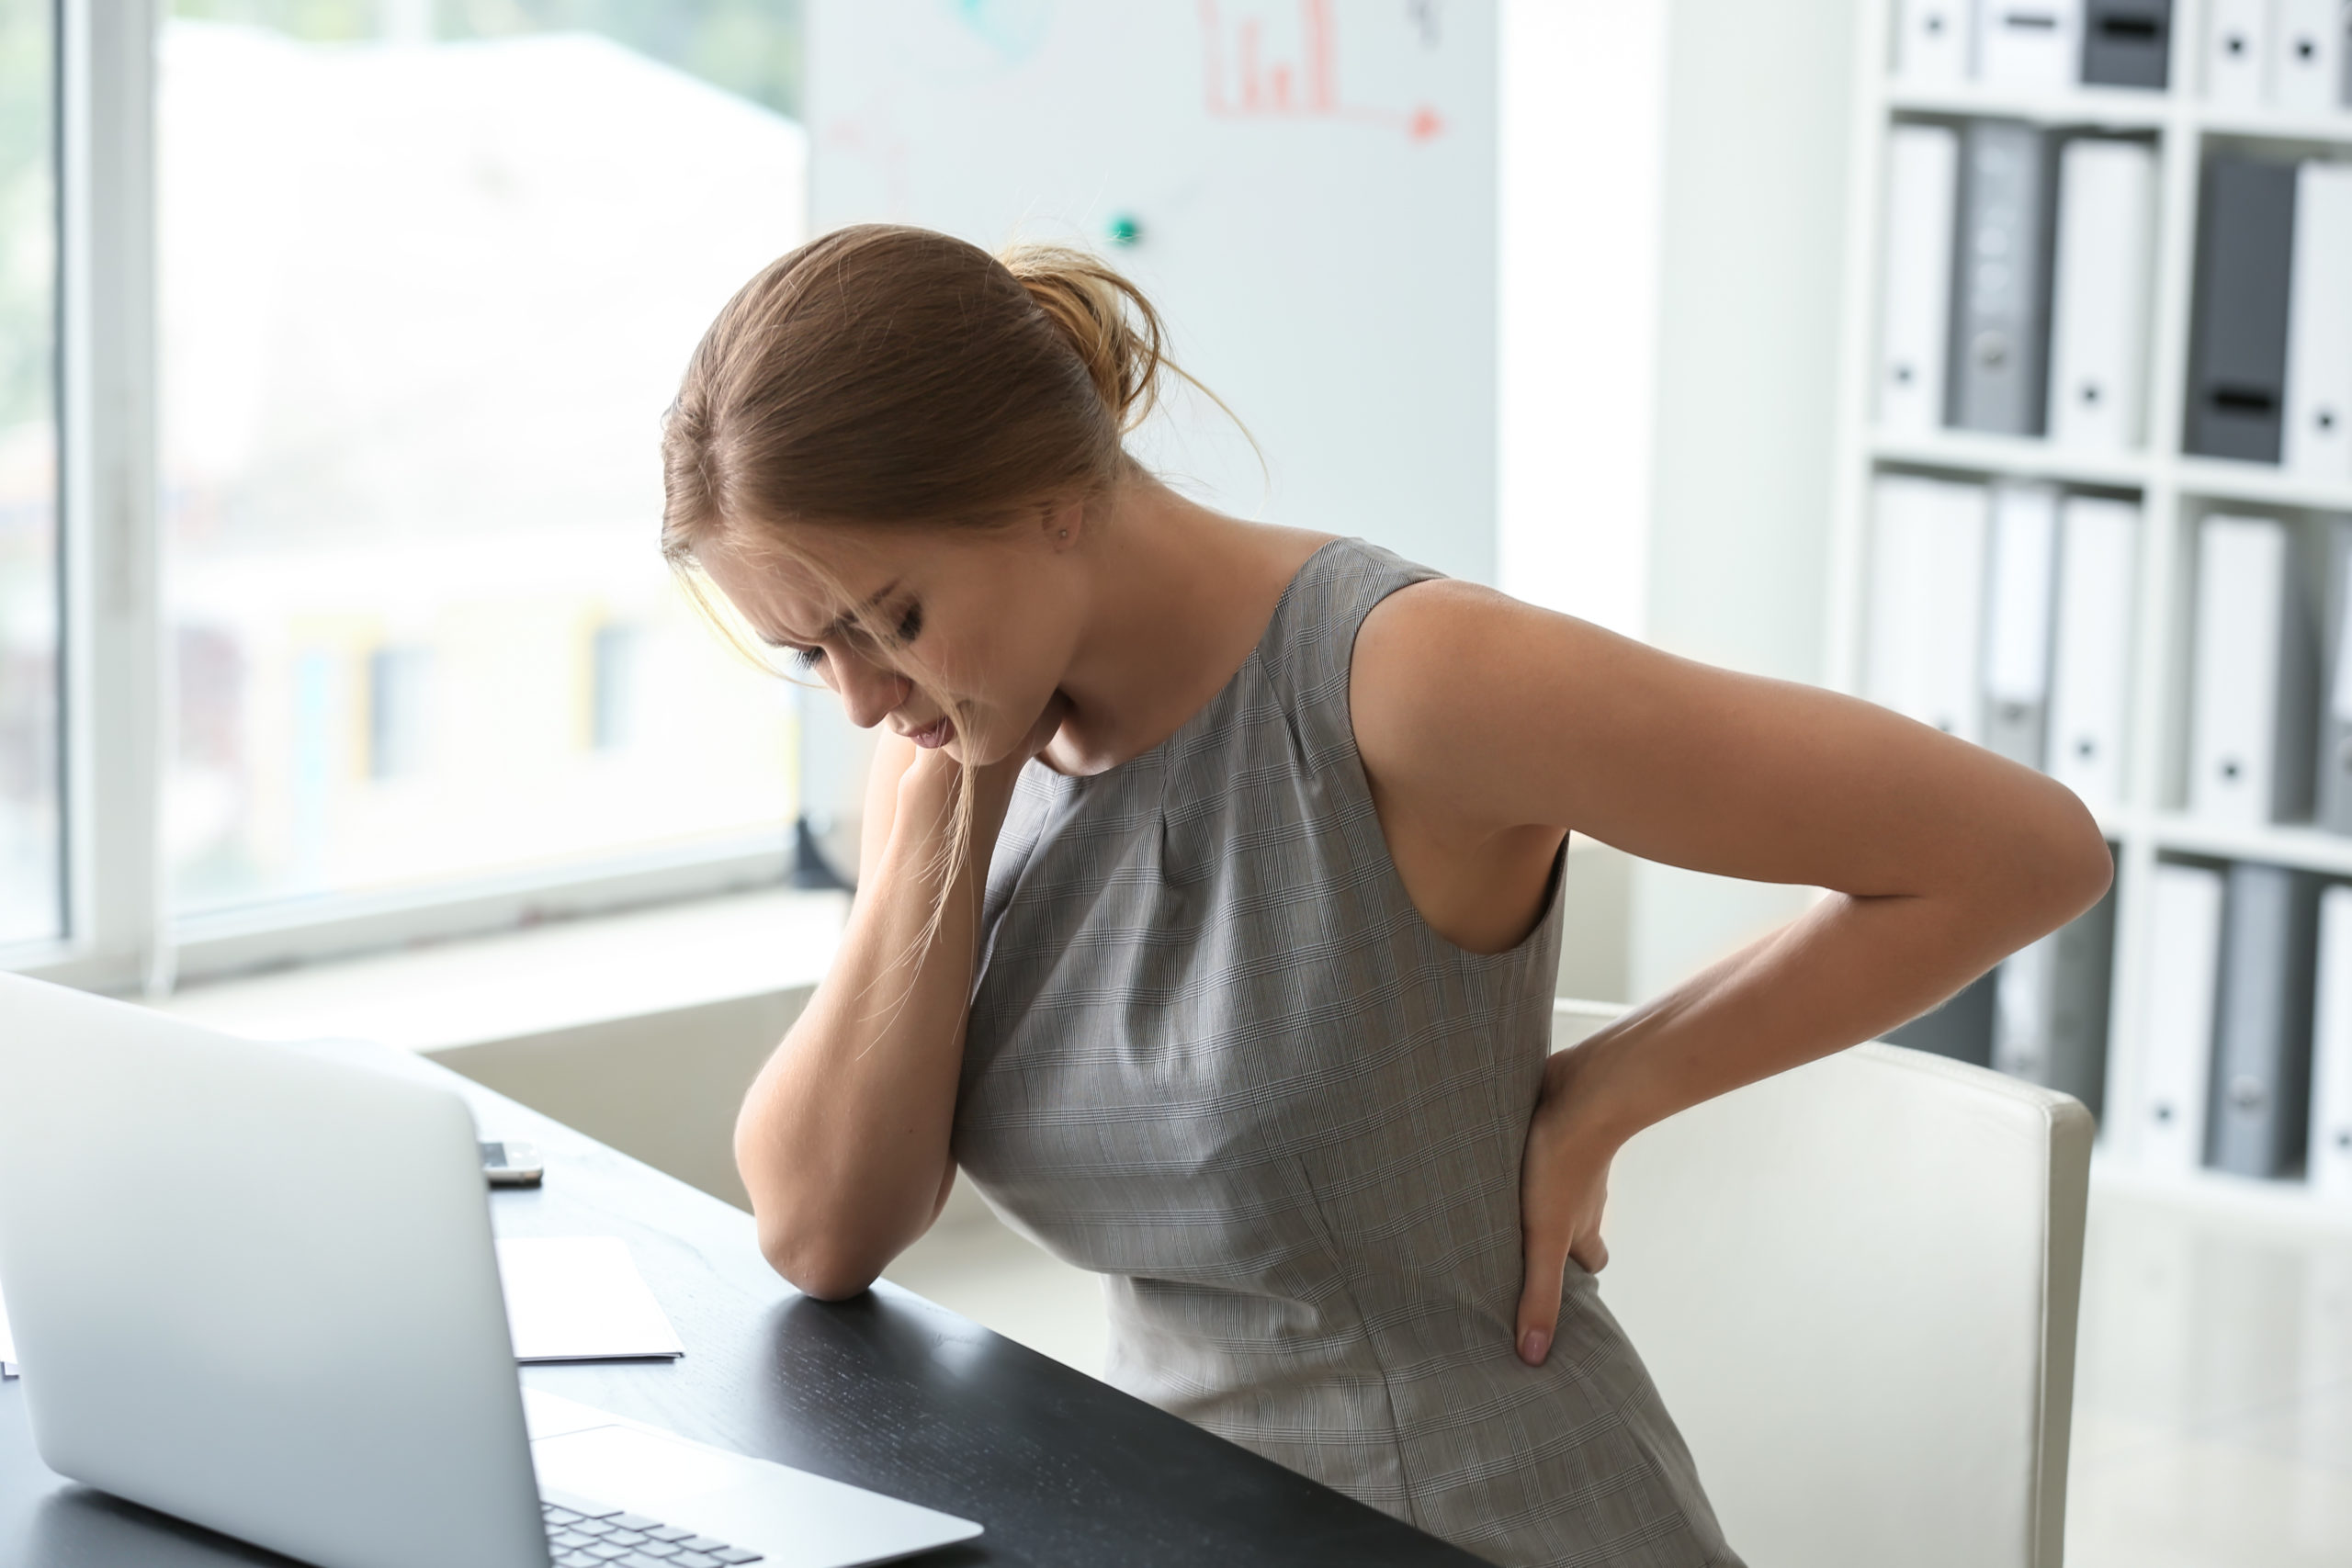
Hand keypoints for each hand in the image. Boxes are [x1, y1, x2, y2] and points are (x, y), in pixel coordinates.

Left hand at [1514, 1046, 1619, 1365]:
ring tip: (1486, 1209)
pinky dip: (1520, 1156)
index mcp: (1582, 1228)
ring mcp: (1567, 1159)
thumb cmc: (1564, 1164)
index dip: (1574, 1279)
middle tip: (1509, 1250)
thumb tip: (1534, 1357)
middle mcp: (1580, 1196)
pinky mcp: (1549, 1126)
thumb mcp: (1544, 1238)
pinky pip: (1537, 1148)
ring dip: (1527, 1197)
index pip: (1591, 1263)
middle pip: (1572, 1224)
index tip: (1550, 1291)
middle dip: (1549, 1238)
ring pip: (1553, 1186)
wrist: (1584, 1090)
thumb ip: (1539, 1293)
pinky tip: (1488, 1156)